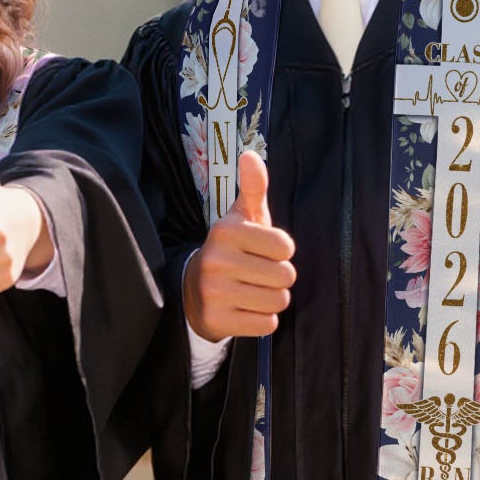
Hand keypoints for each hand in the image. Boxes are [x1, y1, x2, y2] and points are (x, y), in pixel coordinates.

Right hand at [183, 149, 295, 339]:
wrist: (192, 291)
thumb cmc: (231, 250)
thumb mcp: (241, 217)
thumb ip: (253, 187)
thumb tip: (251, 155)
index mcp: (226, 231)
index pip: (286, 247)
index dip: (281, 252)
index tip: (262, 251)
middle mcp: (217, 260)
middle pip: (286, 276)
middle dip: (278, 278)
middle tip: (257, 274)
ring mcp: (215, 292)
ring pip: (278, 301)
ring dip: (272, 299)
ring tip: (251, 291)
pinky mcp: (217, 320)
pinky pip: (267, 324)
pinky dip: (261, 319)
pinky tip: (244, 309)